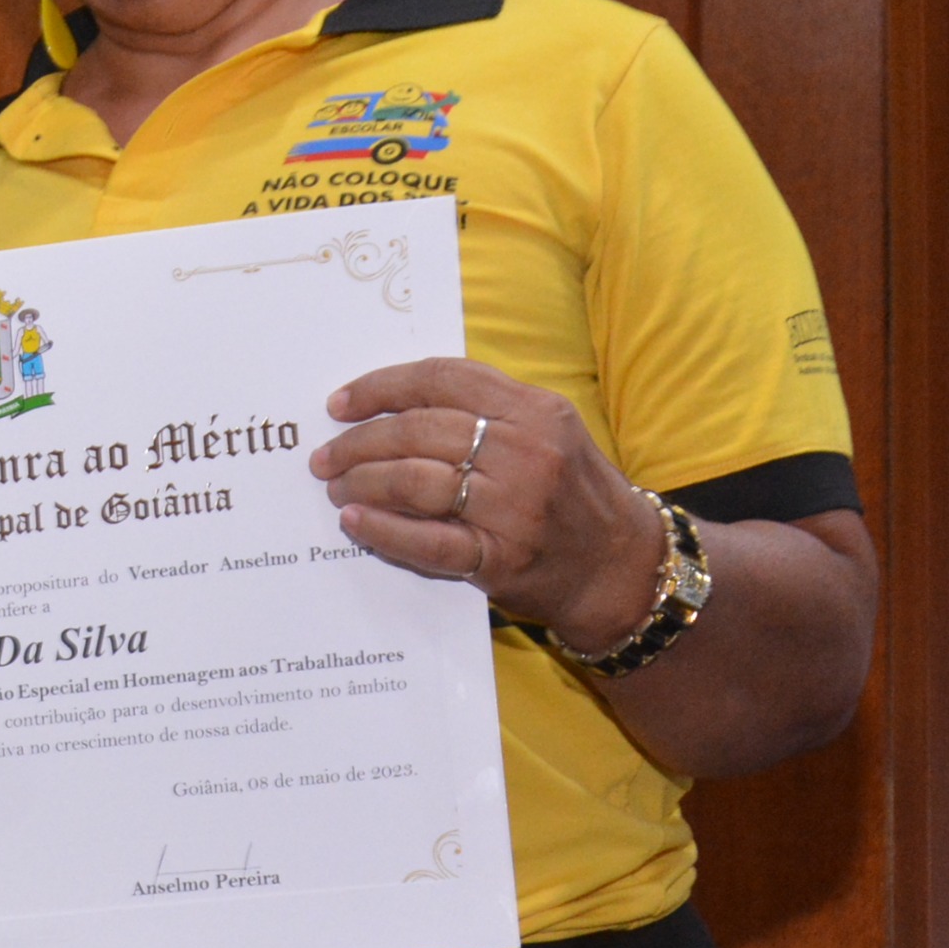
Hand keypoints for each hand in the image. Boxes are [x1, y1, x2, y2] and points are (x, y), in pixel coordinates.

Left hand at [312, 358, 663, 652]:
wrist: (622, 568)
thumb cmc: (572, 493)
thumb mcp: (548, 432)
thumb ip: (485, 411)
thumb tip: (393, 404)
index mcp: (536, 410)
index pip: (441, 379)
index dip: (381, 387)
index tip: (340, 404)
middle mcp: (527, 452)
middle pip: (417, 431)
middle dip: (358, 442)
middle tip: (326, 456)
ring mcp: (515, 507)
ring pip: (414, 481)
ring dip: (362, 482)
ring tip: (336, 487)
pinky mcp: (501, 558)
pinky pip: (426, 539)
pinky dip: (382, 529)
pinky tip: (354, 520)